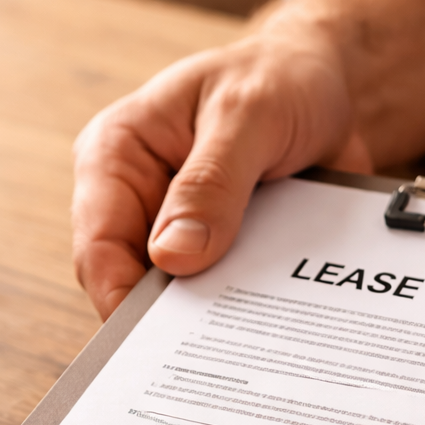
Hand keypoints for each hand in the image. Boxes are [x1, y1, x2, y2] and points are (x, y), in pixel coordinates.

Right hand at [71, 0, 424, 317]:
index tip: (158, 340)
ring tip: (250, 334)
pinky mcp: (216, 247)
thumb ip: (212, 184)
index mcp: (117, 153)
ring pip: (177, 296)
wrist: (326, 80)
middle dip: (170, 317)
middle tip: (215, 347)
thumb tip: (172, 257)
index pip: (98, 245)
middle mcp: (137, 196)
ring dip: (214, 315)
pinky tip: (272, 319)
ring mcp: (175, 227)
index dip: (120, 299)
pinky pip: (220, 293)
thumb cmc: (276, 77)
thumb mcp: (249, 116)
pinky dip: (244, 306)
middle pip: (130, 281)